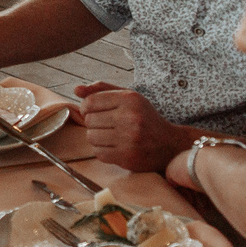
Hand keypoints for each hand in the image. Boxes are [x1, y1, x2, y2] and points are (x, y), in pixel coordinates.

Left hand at [72, 81, 193, 172]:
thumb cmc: (144, 118)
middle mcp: (130, 117)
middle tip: (106, 125)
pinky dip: (103, 150)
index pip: (90, 101)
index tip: (94, 112)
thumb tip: (76, 89)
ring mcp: (129, 138)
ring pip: (91, 137)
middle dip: (93, 123)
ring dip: (97, 137)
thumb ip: (102, 90)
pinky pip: (98, 153)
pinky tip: (115, 146)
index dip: (86, 108)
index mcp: (130, 98)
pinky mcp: (127, 156)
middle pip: (89, 120)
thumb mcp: (128, 98)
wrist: (169, 145)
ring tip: (110, 136)